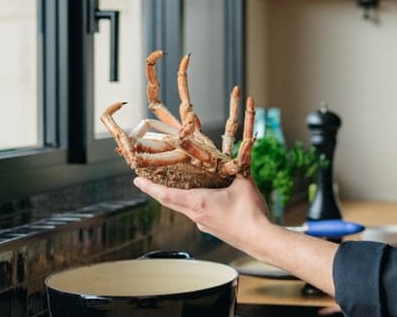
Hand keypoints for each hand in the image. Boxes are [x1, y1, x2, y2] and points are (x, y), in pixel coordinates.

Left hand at [133, 174, 270, 250]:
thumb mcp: (244, 183)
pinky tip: (204, 196)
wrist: (260, 239)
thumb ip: (236, 168)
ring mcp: (203, 224)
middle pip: (170, 202)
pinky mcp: (212, 229)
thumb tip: (235, 156)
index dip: (150, 188)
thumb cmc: (250, 213)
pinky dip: (193, 203)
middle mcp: (196, 215)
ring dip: (176, 197)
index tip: (137, 181)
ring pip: (184, 208)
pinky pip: (197, 213)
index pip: (167, 195)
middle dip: (157, 191)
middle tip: (146, 181)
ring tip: (174, 184)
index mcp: (199, 203)